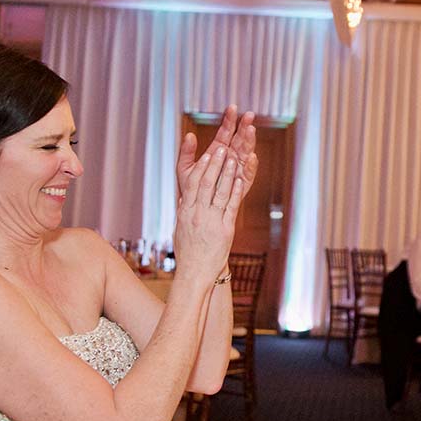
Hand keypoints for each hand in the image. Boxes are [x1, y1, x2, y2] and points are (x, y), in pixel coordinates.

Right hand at [172, 130, 250, 280]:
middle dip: (215, 164)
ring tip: (234, 158)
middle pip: (206, 183)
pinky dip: (235, 192)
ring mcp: (212, 221)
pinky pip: (230, 207)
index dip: (201, 167)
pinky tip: (240, 180)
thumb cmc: (188, 252)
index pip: (192, 184)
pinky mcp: (225, 230)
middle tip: (222, 148)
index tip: (207, 154)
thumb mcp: (180, 229)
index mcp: (185, 212)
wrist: (195, 273)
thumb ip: (183, 212)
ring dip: (227, 173)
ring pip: (219, 192)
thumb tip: (184, 198)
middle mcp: (197, 214)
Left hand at [177, 106, 258, 204]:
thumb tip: (189, 135)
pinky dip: (250, 166)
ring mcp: (237, 170)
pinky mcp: (242, 184)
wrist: (197, 210)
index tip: (232, 108)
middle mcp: (230, 159)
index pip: (225, 132)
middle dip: (244, 127)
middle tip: (249, 115)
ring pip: (246, 153)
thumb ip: (186, 152)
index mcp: (217, 152)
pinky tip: (251, 157)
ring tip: (251, 131)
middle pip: (239, 139)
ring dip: (249, 142)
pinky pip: (248, 174)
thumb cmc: (191, 190)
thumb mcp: (184, 169)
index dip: (229, 120)